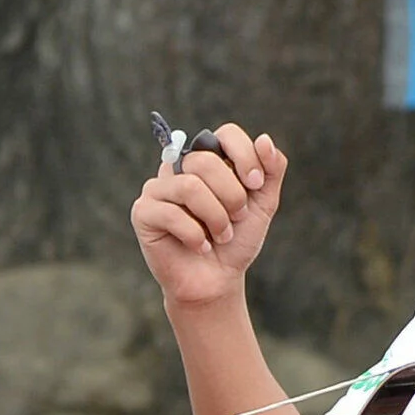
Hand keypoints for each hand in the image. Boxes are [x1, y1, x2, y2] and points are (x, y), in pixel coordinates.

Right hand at [130, 123, 286, 308]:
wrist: (216, 281)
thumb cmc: (235, 241)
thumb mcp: (262, 204)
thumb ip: (271, 171)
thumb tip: (264, 139)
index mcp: (208, 160)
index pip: (225, 134)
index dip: (244, 156)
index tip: (256, 184)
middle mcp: (179, 168)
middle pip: (205, 160)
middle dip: (232, 195)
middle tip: (236, 218)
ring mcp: (158, 189)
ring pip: (189, 186)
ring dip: (215, 217)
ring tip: (220, 236)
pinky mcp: (143, 212)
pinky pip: (172, 213)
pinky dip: (195, 236)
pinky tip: (199, 247)